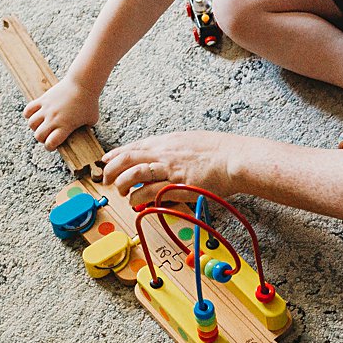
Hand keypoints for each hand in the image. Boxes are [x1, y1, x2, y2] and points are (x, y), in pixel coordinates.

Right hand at [24, 76, 100, 150]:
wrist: (82, 83)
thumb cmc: (90, 102)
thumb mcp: (92, 120)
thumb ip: (85, 128)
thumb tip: (82, 132)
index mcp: (65, 126)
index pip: (50, 143)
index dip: (50, 147)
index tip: (53, 144)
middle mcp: (54, 119)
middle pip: (38, 136)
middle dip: (42, 138)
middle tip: (48, 134)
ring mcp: (47, 109)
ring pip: (31, 124)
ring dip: (35, 127)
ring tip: (42, 124)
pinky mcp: (43, 99)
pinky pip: (28, 110)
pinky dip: (28, 114)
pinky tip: (35, 114)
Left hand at [100, 130, 235, 207]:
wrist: (236, 159)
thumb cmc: (220, 151)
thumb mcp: (193, 141)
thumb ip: (175, 148)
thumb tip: (164, 154)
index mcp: (168, 142)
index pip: (135, 146)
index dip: (116, 154)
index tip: (106, 160)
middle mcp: (165, 153)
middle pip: (128, 158)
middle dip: (112, 169)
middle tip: (107, 179)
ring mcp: (171, 170)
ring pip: (135, 174)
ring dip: (123, 184)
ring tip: (120, 192)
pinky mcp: (178, 186)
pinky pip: (151, 192)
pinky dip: (138, 197)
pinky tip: (134, 201)